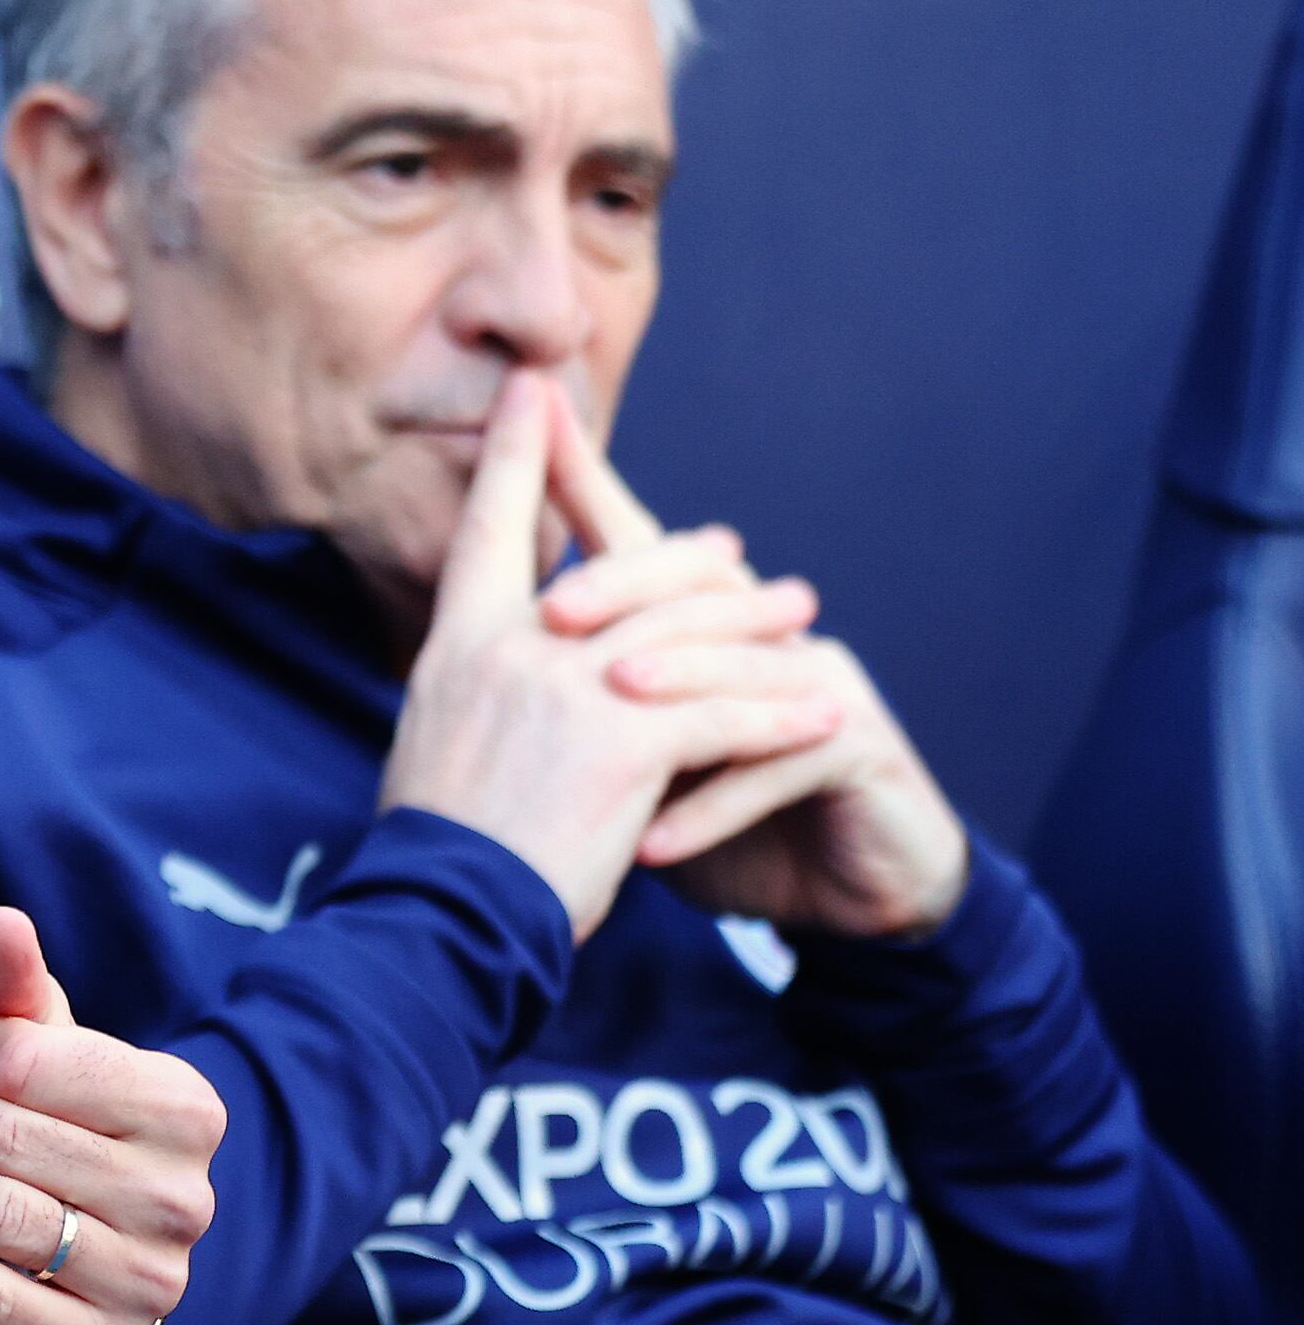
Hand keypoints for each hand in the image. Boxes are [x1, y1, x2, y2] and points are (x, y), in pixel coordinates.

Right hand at [381, 373, 842, 938]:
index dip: (512, 453)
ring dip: (755, 625)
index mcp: (459, 646)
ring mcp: (568, 689)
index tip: (533, 389)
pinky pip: (724, 716)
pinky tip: (823, 714)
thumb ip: (481, 686)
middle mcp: (512, 650)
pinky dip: (780, 715)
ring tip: (802, 615)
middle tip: (734, 548)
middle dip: (686, 554)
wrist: (444, 915)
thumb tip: (514, 666)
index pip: (488, 528)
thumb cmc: (440, 849)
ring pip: (687, 633)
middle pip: (620, 570)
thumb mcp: (434, 739)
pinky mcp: (624, 742)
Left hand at [532, 453, 969, 942]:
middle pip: (691, 584)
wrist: (830, 899)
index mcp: (703, 623)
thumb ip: (574, 702)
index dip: (583, 483)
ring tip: (614, 701)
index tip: (530, 425)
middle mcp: (766, 634)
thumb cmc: (714, 817)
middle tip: (550, 613)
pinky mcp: (860, 746)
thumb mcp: (632, 757)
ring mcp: (821, 682)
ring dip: (676, 686)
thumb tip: (463, 666)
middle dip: (622, 588)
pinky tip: (653, 841)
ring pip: (740, 666)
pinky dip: (712, 806)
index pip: (634, 540)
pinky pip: (782, 763)